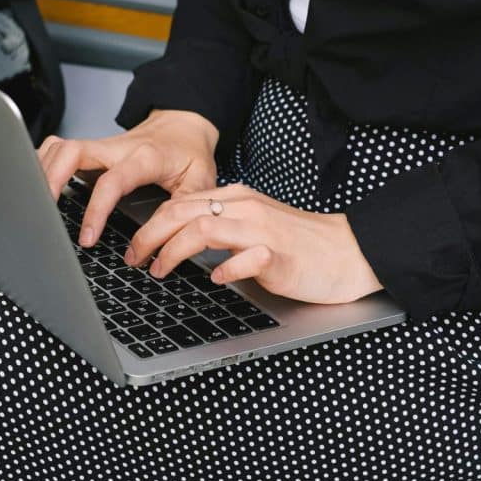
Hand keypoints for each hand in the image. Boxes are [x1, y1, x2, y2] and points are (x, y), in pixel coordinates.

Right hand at [37, 109, 218, 246]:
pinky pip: (59, 150)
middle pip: (72, 152)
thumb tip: (164, 243)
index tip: (87, 238)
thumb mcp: (200, 181)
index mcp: (145, 157)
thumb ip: (184, 210)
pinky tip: (38, 185)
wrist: (184, 123)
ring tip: (35, 204)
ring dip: (42, 171)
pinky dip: (43, 164)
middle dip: (51, 181)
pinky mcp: (92, 150)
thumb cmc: (190, 152)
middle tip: (43, 215)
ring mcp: (101, 147)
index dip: (96, 210)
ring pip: (60, 148)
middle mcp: (117, 148)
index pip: (112, 181)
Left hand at [126, 183, 382, 304]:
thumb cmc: (300, 243)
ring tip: (160, 271)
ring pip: (202, 230)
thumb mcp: (253, 225)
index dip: (149, 224)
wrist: (347, 251)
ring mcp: (262, 230)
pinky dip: (224, 270)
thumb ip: (221, 227)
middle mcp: (245, 208)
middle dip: (149, 236)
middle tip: (134, 259)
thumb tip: (178, 240)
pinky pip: (244, 259)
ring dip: (172, 252)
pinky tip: (216, 280)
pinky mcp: (279, 256)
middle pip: (181, 212)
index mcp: (236, 199)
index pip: (180, 203)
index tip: (135, 247)